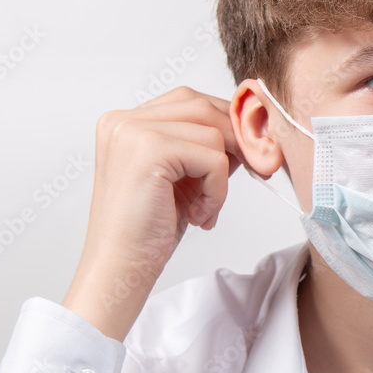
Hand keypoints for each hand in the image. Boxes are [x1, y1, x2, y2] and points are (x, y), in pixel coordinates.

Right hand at [62, 86, 243, 339]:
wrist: (119, 271)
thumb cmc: (147, 230)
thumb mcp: (181, 175)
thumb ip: (204, 145)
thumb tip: (250, 128)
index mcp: (126, 121)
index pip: (192, 101)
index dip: (225, 127)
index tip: (247, 155)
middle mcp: (123, 120)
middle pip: (205, 107)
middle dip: (236, 141)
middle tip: (254, 171)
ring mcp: (133, 132)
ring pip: (213, 132)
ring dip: (223, 174)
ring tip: (206, 207)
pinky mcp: (150, 151)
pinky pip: (213, 158)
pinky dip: (218, 190)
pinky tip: (199, 215)